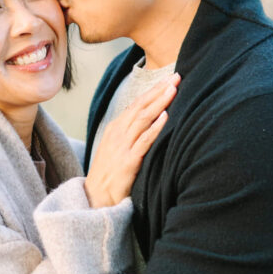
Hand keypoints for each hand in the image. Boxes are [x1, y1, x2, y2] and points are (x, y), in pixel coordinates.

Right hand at [84, 73, 179, 207]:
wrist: (96, 197)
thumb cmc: (110, 173)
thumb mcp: (117, 148)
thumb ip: (131, 134)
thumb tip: (151, 121)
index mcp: (116, 127)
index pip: (136, 103)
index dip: (153, 90)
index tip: (169, 79)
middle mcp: (118, 132)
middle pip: (141, 105)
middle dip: (159, 89)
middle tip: (176, 76)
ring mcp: (122, 146)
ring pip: (143, 118)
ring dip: (160, 102)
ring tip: (173, 89)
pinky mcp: (129, 161)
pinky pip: (144, 141)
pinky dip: (155, 127)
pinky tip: (166, 117)